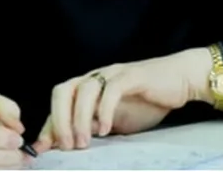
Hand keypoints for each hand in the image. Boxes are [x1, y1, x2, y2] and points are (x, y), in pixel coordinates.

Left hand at [34, 48, 211, 152]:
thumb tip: (68, 144)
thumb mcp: (116, 121)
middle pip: (63, 90)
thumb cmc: (148, 101)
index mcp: (89, 88)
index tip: (42, 148)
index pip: (60, 104)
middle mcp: (96, 78)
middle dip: (58, 120)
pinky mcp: (132, 75)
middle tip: (65, 146)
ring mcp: (113, 74)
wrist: (180, 81)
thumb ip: (93, 127)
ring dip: (79, 118)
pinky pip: (112, 89)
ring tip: (83, 142)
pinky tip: (106, 129)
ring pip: (84, 90)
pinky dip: (104, 110)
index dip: (49, 125)